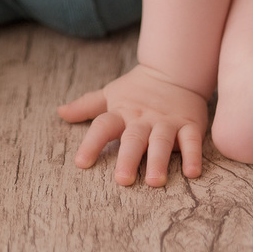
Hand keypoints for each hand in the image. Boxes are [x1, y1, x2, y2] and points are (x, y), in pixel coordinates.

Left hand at [59, 63, 208, 186]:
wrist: (174, 70)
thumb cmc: (137, 89)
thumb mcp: (111, 94)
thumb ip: (86, 106)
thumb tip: (60, 112)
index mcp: (122, 112)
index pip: (103, 126)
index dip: (91, 143)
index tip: (81, 163)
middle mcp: (143, 118)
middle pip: (133, 138)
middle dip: (128, 158)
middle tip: (122, 180)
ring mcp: (167, 122)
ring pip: (161, 141)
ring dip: (158, 160)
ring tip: (153, 181)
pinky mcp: (190, 125)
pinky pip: (192, 141)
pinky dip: (193, 156)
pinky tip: (192, 172)